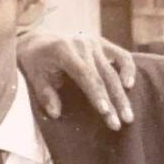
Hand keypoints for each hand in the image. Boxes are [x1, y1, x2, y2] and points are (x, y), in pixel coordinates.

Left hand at [17, 33, 135, 129]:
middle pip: (103, 76)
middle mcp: (82, 44)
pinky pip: (121, 55)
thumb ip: (44, 94)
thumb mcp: (33, 76)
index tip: (105, 111)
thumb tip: (56, 114)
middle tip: (119, 123)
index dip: (96, 94)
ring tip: (128, 116)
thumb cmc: (34, 62)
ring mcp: (94, 42)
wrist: (37, 40)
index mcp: (64, 50)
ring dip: (122, 95)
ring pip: (114, 70)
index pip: (85, 75)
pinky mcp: (102, 43)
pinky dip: (128, 70)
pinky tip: (130, 86)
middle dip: (113, 102)